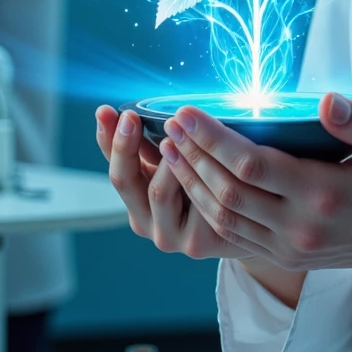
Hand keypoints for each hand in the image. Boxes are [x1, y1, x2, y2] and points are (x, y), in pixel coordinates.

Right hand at [95, 105, 261, 261]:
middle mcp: (143, 221)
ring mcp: (167, 235)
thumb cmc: (206, 183)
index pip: (113, 164)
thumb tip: (120, 109)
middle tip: (131, 117)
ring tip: (173, 129)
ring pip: (158, 189)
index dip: (108, 139)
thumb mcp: (173, 160)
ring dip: (165, 157)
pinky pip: (193, 202)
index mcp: (134, 198)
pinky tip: (205, 156)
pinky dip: (196, 177)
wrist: (244, 225)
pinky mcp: (196, 242)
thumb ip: (151, 143)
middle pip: (124, 180)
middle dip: (126, 145)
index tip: (106, 111)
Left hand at [159, 93, 351, 307]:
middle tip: (167, 125)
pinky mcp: (288, 258)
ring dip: (192, 184)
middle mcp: (301, 229)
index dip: (213, 138)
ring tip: (171, 151)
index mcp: (326, 196)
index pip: (252, 165)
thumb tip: (327, 99)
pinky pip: (235, 237)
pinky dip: (208, 209)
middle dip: (192, 157)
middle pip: (228, 193)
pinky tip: (196, 185)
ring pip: (224, 219)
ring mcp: (291, 249)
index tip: (187, 112)